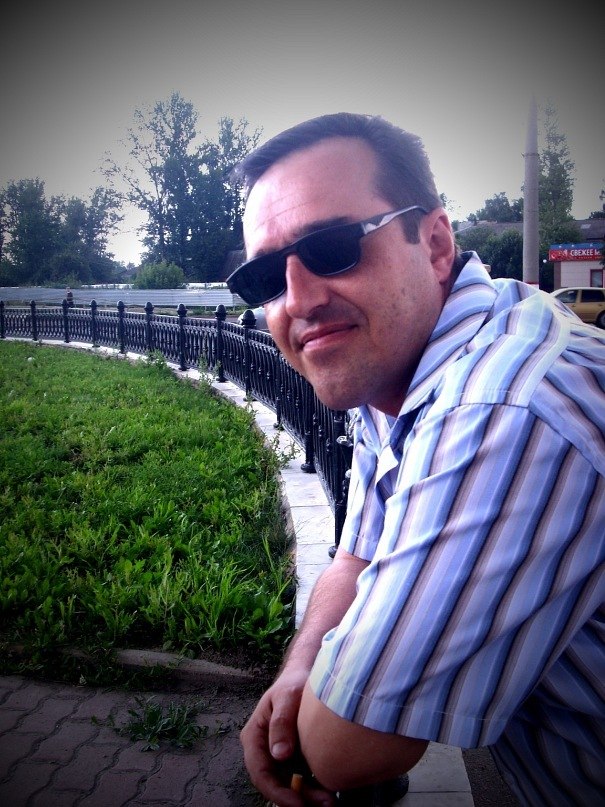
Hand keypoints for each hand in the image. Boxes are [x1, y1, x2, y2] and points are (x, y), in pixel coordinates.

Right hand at [240, 669, 334, 805]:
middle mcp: (264, 750)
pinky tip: (330, 792)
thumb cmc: (294, 683)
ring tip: (329, 802)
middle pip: (274, 784)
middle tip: (322, 805)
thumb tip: (280, 755)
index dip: (277, 792)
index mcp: (254, 737)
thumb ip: (282, 722)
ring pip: (289, 785)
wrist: (307, 677)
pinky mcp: (295, 758)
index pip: (260, 772)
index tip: (298, 802)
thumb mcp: (288, 696)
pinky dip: (314, 788)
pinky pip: (301, 779)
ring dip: (308, 797)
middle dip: (296, 799)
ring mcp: (279, 756)